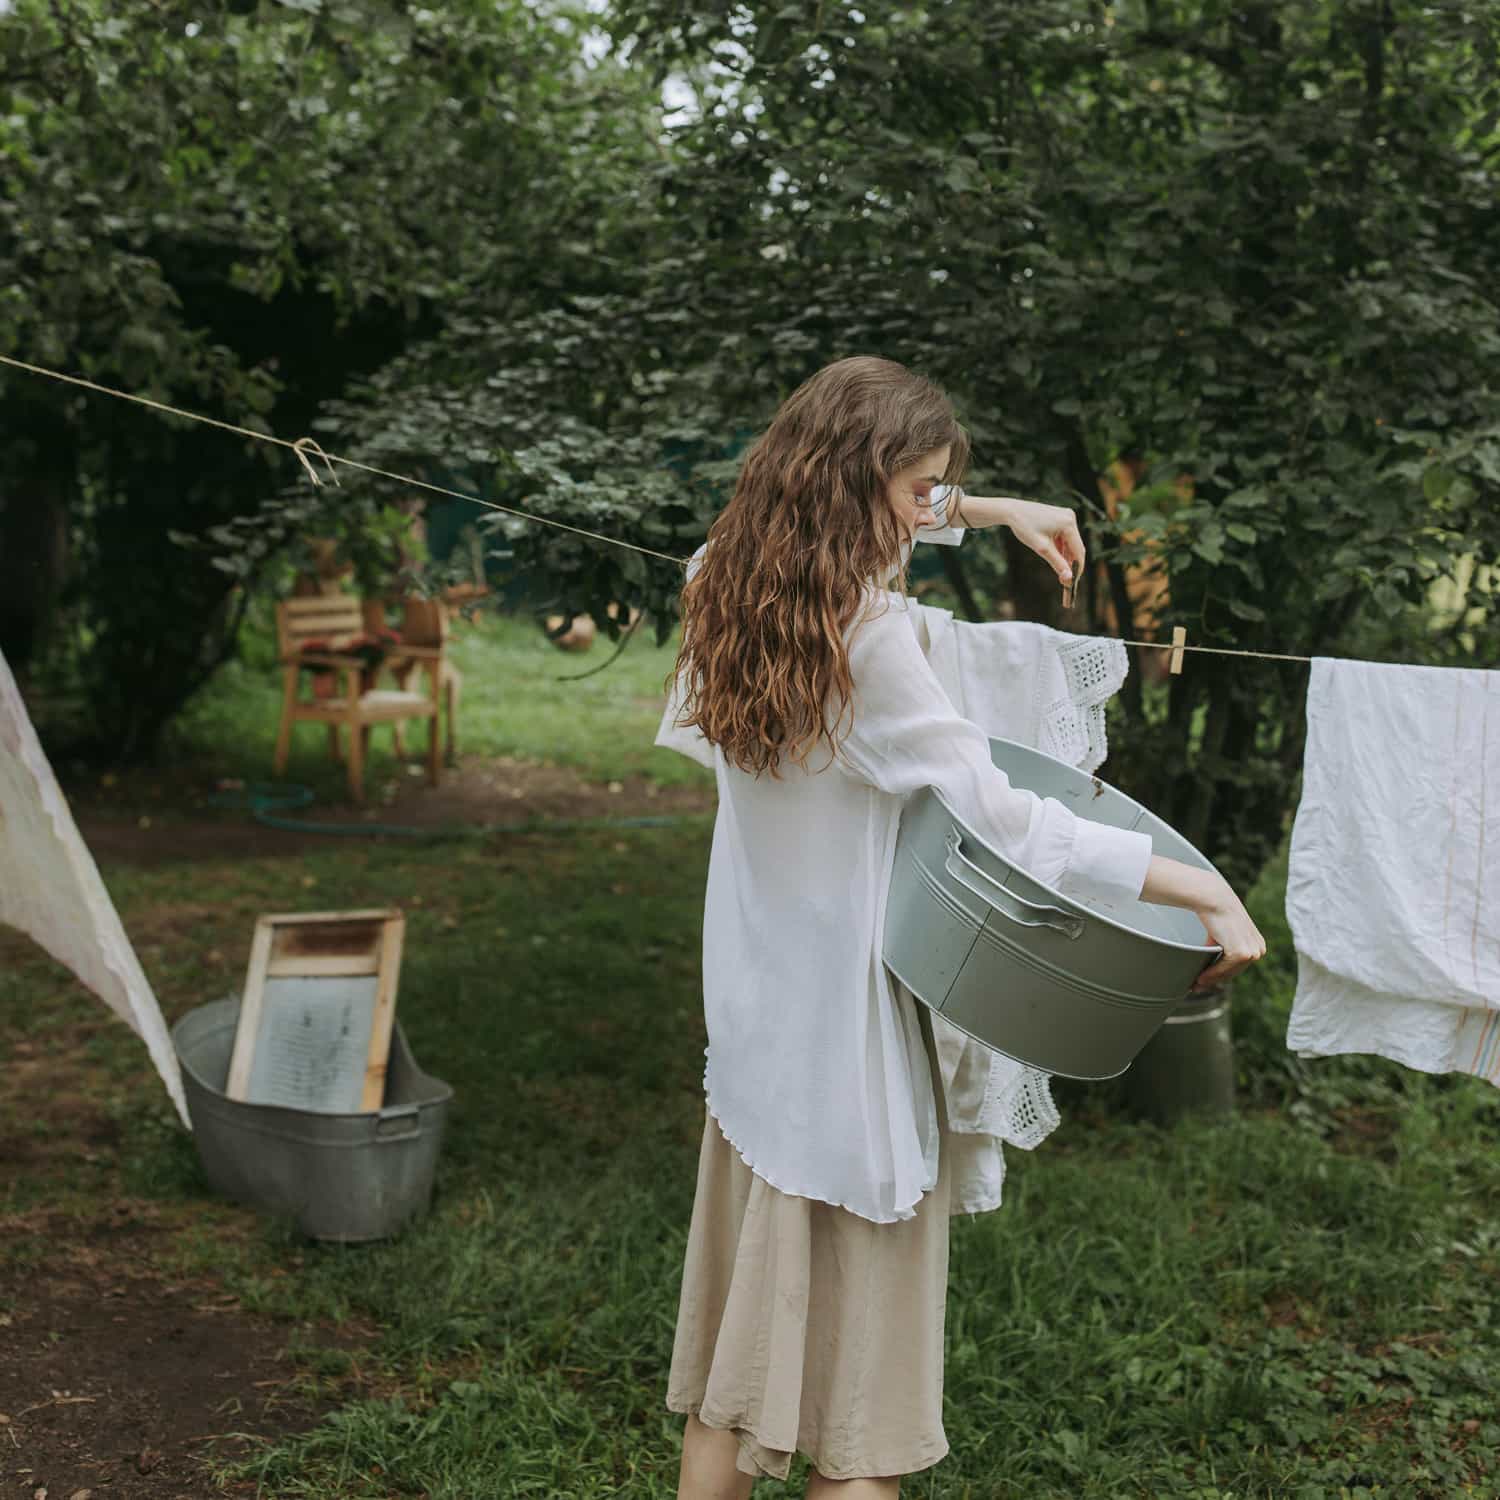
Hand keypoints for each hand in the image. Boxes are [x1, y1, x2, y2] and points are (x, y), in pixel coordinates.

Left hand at [1001, 498, 1085, 591]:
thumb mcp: (1041, 548)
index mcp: (1068, 523)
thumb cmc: (1025, 527)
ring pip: (1070, 543)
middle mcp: (1070, 517)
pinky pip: (1065, 537)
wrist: (1011, 511)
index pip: (1079, 551)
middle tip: (1065, 581)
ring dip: (1066, 557)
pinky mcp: (1061, 517)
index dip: (1078, 568)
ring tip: (1059, 573)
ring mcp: (1066, 516)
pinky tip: (1055, 558)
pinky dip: (1061, 548)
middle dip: (1071, 564)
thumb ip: (1057, 563)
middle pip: (1076, 547)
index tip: (1073, 583)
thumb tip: (1069, 578)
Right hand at [1189, 874, 1266, 990]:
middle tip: (1197, 985)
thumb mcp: (1224, 931)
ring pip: (1228, 973)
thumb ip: (1223, 945)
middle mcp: (1258, 949)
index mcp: (1257, 944)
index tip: (1206, 979)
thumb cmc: (1216, 911)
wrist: (1214, 899)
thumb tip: (1208, 956)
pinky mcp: (1241, 954)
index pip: (1239, 965)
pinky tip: (1199, 978)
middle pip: (1234, 972)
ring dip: (1211, 979)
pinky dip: (1211, 975)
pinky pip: (1223, 969)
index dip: (1222, 973)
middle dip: (1215, 979)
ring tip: (1196, 983)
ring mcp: (1251, 952)